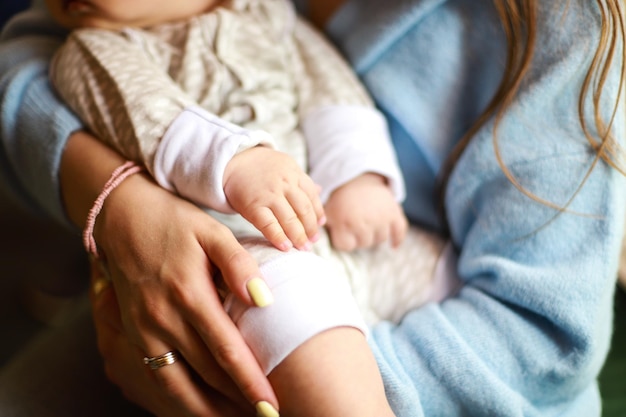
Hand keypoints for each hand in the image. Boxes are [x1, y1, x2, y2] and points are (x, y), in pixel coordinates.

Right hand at [92, 171, 277, 414]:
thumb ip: (239, 265)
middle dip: (237, 401)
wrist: (122, 215)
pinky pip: (157, 376)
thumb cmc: (175, 221)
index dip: (250, 380)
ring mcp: (142, 329)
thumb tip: (263, 300)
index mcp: (188, 293)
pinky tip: (200, 406)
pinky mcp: (132, 333)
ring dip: (206, 410)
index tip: (272, 403)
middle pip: (205, 373)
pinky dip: (180, 399)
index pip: (226, 349)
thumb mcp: (212, 232)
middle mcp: (162, 318)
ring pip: (176, 385)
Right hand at [224, 146, 325, 250]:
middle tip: (313, 241)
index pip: (312, 196)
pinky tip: (286, 247)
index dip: (317, 212)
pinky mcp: (254, 206)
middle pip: (304, 209)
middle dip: (310, 228)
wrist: (231, 162)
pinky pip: (269, 225)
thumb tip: (321, 191)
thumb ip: (301, 180)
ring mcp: (269, 195)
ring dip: (299, 236)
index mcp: (294, 173)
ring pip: (290, 219)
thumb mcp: (284, 167)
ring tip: (303, 247)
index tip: (320, 225)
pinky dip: (279, 237)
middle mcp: (285, 183)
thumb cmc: (260, 168)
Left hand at [324, 173, 407, 250]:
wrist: (357, 175)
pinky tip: (393, 245)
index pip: (346, 246)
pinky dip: (397, 239)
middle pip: (364, 244)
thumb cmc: (339, 197)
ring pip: (380, 239)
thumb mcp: (326, 210)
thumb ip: (321, 226)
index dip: (344, 241)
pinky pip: (400, 231)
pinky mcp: (394, 212)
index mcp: (344, 222)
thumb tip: (316, 240)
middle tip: (356, 228)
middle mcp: (363, 222)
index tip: (343, 233)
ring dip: (375, 235)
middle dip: (359, 238)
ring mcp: (380, 218)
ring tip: (369, 226)